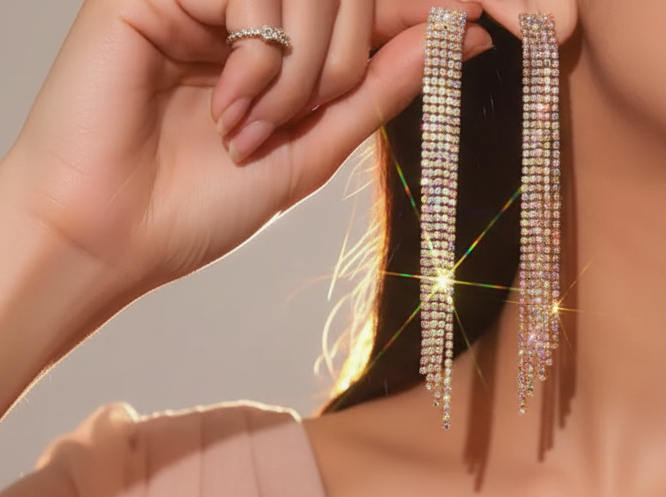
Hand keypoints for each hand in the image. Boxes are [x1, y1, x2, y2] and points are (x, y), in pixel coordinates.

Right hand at [5, 0, 490, 298]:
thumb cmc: (198, 205)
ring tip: (251, 127)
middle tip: (298, 122)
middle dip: (344, 64)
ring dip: (300, 70)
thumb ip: (372, 91)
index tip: (479, 22)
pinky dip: (260, 59)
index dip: (420, 11)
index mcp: (279, 49)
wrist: (113, 233)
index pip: (365, 6)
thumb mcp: (309, 153)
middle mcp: (245, 11)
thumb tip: (448, 38)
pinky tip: (225, 105)